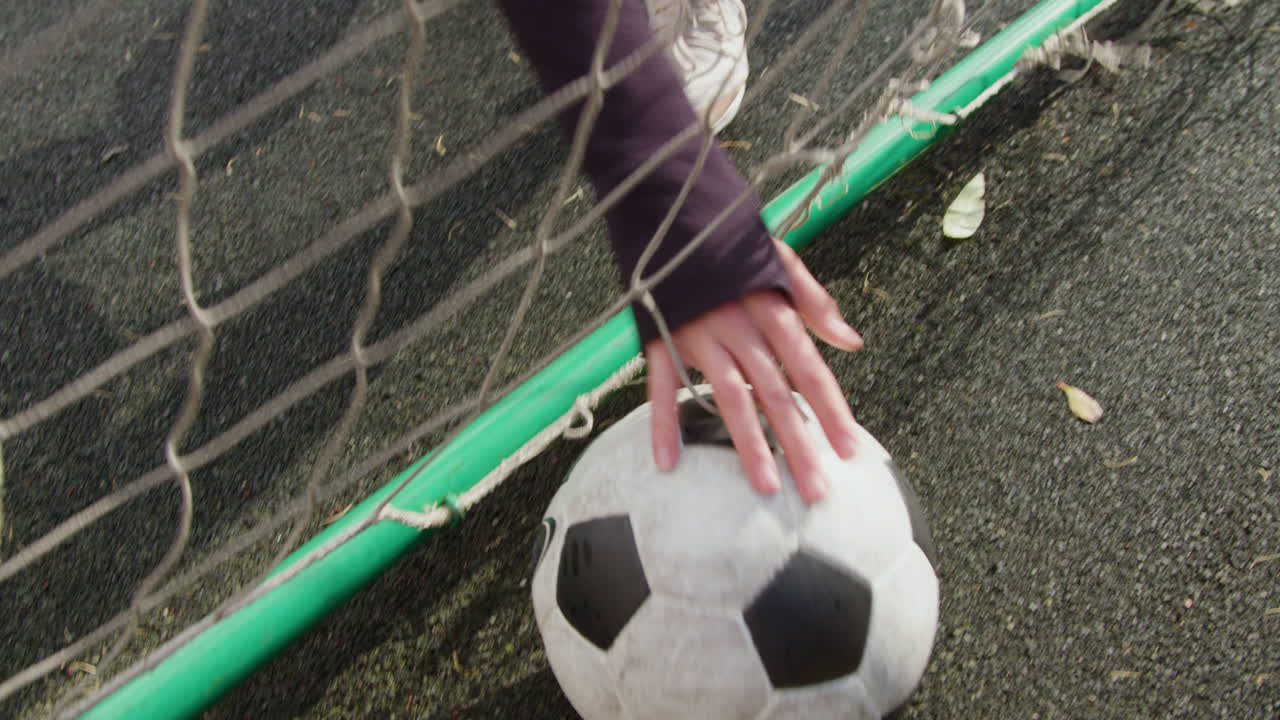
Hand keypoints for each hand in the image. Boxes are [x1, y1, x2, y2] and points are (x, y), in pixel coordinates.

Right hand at [644, 239, 862, 503]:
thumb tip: (851, 342)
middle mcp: (738, 325)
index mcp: (771, 306)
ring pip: (727, 397)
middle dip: (797, 443)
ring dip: (747, 445)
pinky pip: (661, 386)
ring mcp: (697, 334)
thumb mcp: (779, 259)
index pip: (809, 368)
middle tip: (816, 490)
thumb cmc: (730, 239)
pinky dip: (662, 423)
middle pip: (774, 393)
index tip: (850, 450)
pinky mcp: (659, 337)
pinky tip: (667, 462)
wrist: (669, 206)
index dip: (831, 410)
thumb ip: (815, 302)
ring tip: (766, 487)